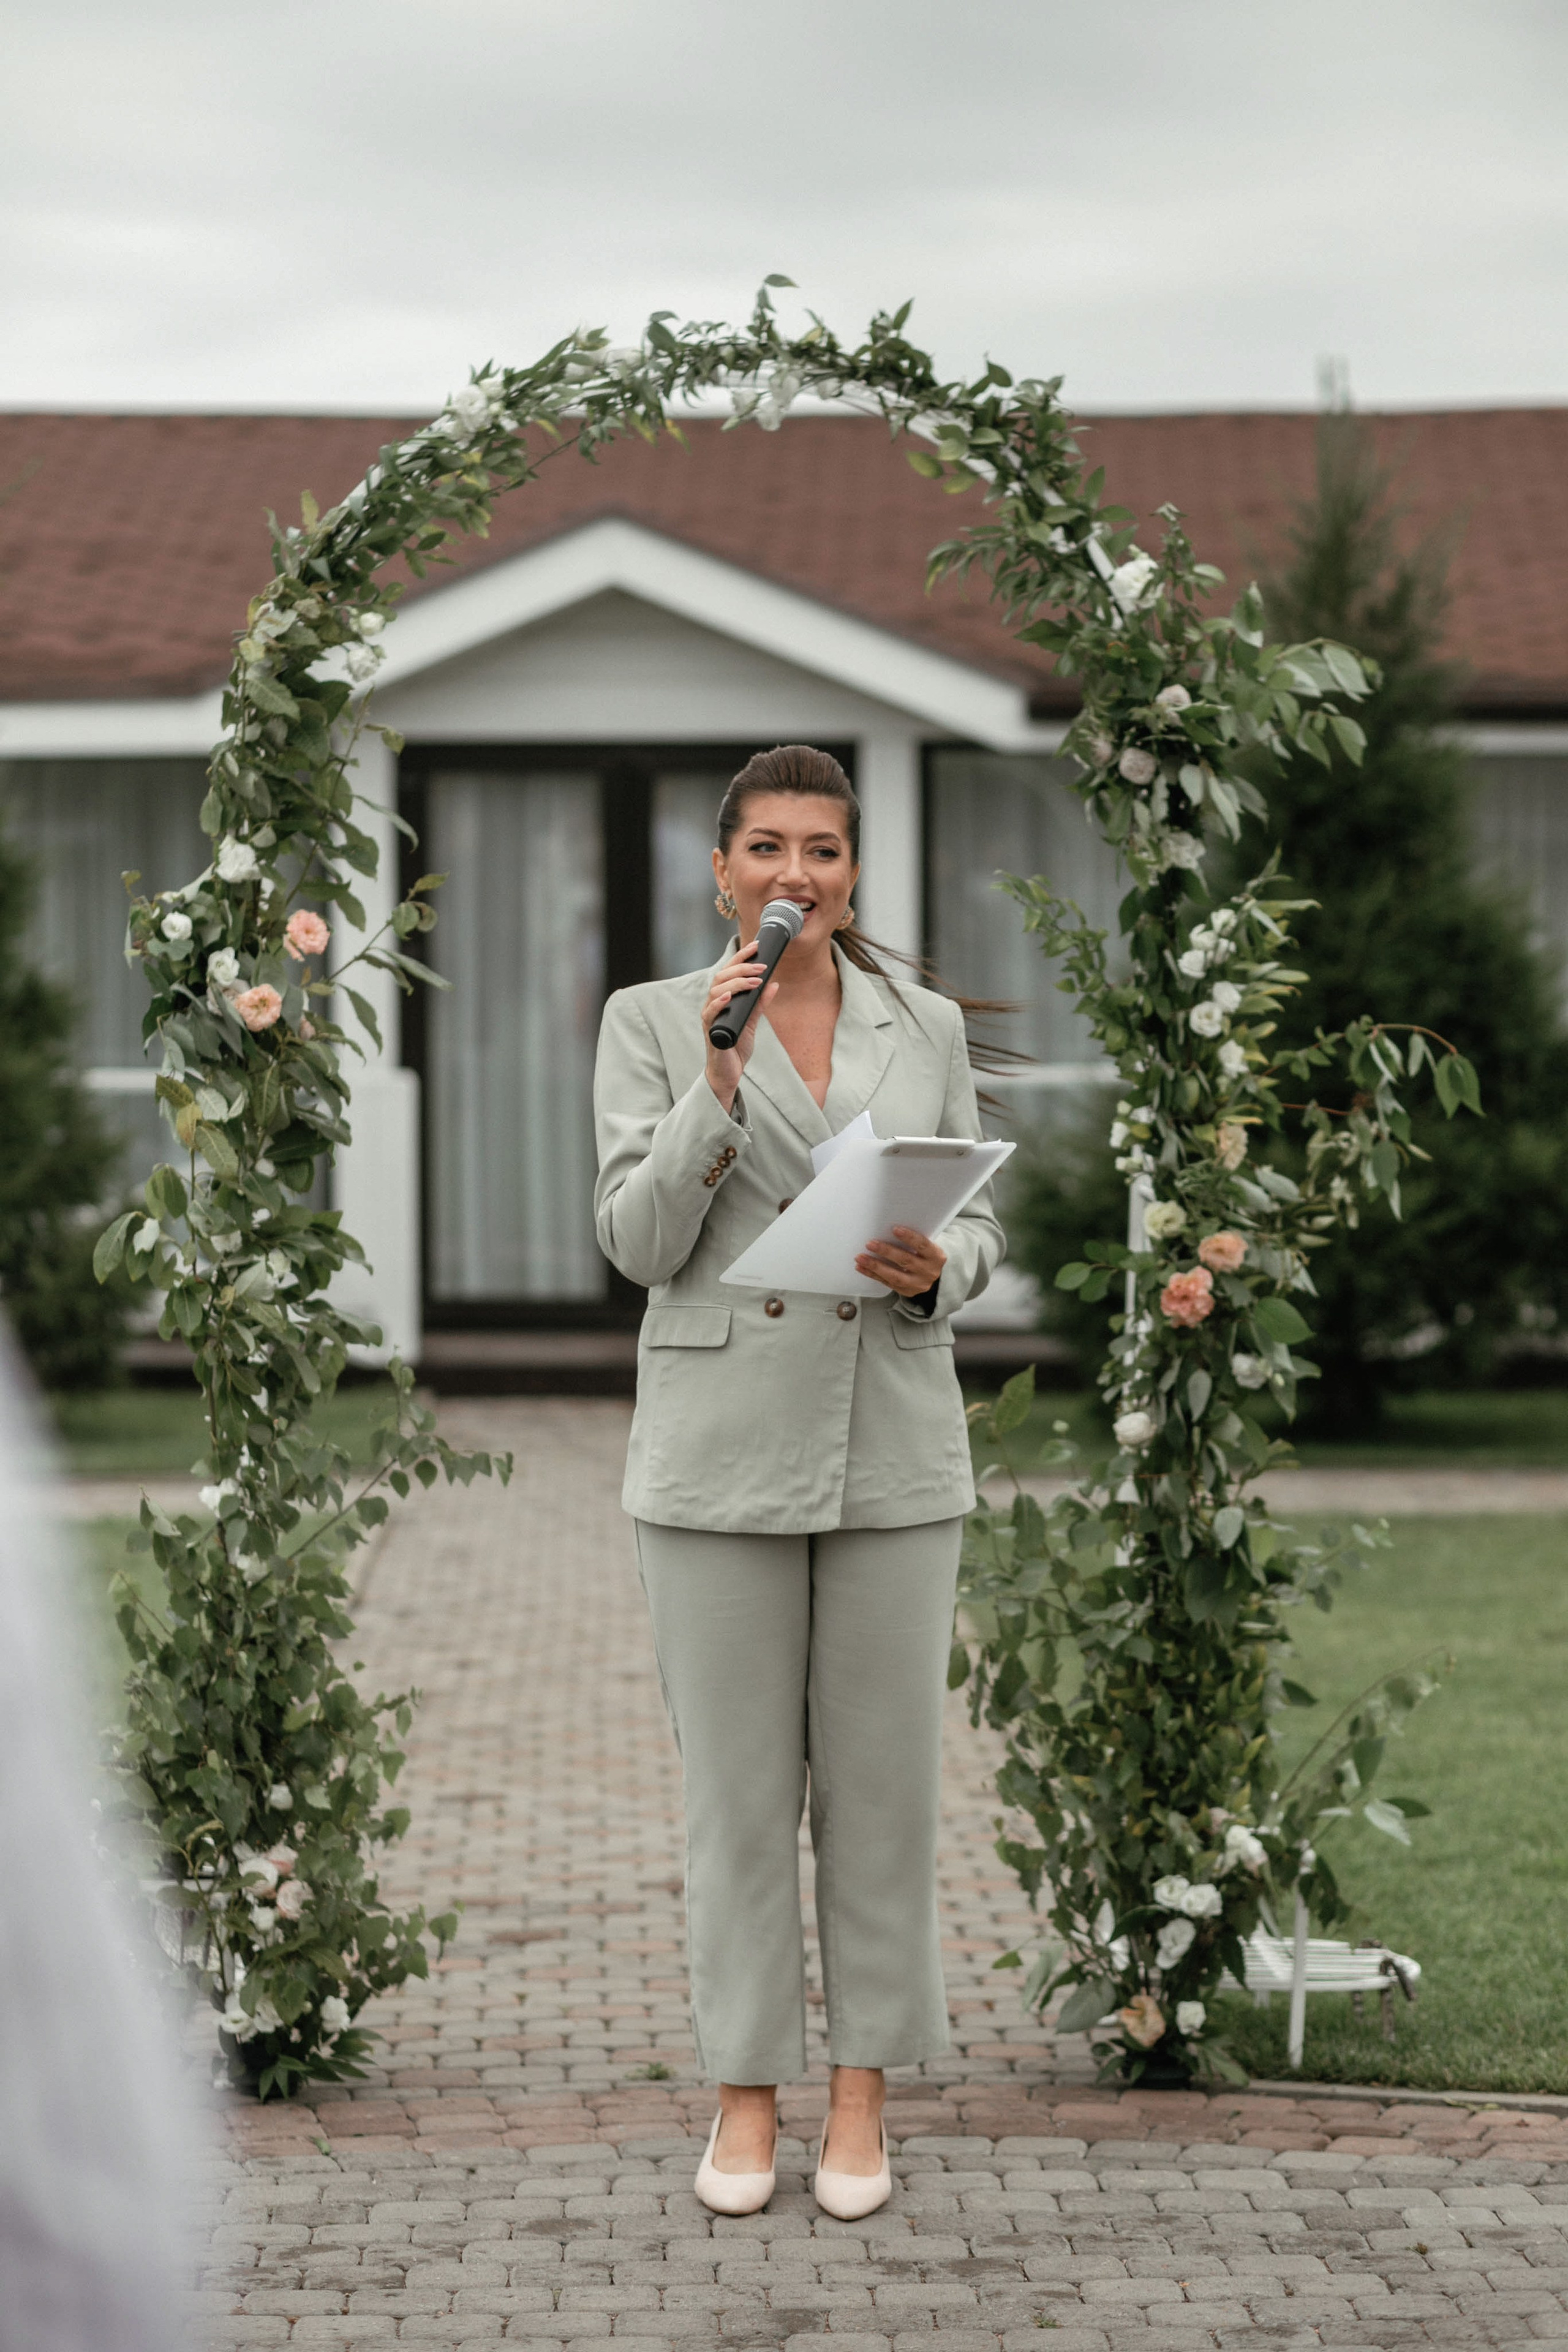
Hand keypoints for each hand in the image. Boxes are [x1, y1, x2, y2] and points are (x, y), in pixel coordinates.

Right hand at [703, 938, 777, 1109]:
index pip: (729, 971)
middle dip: (741, 967)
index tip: (756, 945)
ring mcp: (710, 1017)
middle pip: (722, 977)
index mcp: (723, 998)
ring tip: (754, 981)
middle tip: (761, 966)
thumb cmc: (736, 1046)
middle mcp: (713, 1004)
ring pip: (716, 991)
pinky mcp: (709, 1031)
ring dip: (736, 983)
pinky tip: (729, 996)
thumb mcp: (752, 1021)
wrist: (729, 1072)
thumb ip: (760, 1003)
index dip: (741, 957)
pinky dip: (718, 1003)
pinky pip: (710, 1013)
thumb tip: (775, 984)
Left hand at [855, 1225, 945, 1299]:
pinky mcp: (907, 1292)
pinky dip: (873, 1274)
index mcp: (936, 1256)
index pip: (923, 1245)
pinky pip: (887, 1283)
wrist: (931, 1275)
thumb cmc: (924, 1254)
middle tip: (870, 1244)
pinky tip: (861, 1267)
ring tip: (860, 1257)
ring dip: (875, 1266)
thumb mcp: (925, 1246)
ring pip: (895, 1276)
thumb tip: (887, 1228)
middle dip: (886, 1252)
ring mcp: (918, 1284)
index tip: (895, 1229)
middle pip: (906, 1261)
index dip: (909, 1237)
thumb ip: (913, 1240)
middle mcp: (929, 1272)